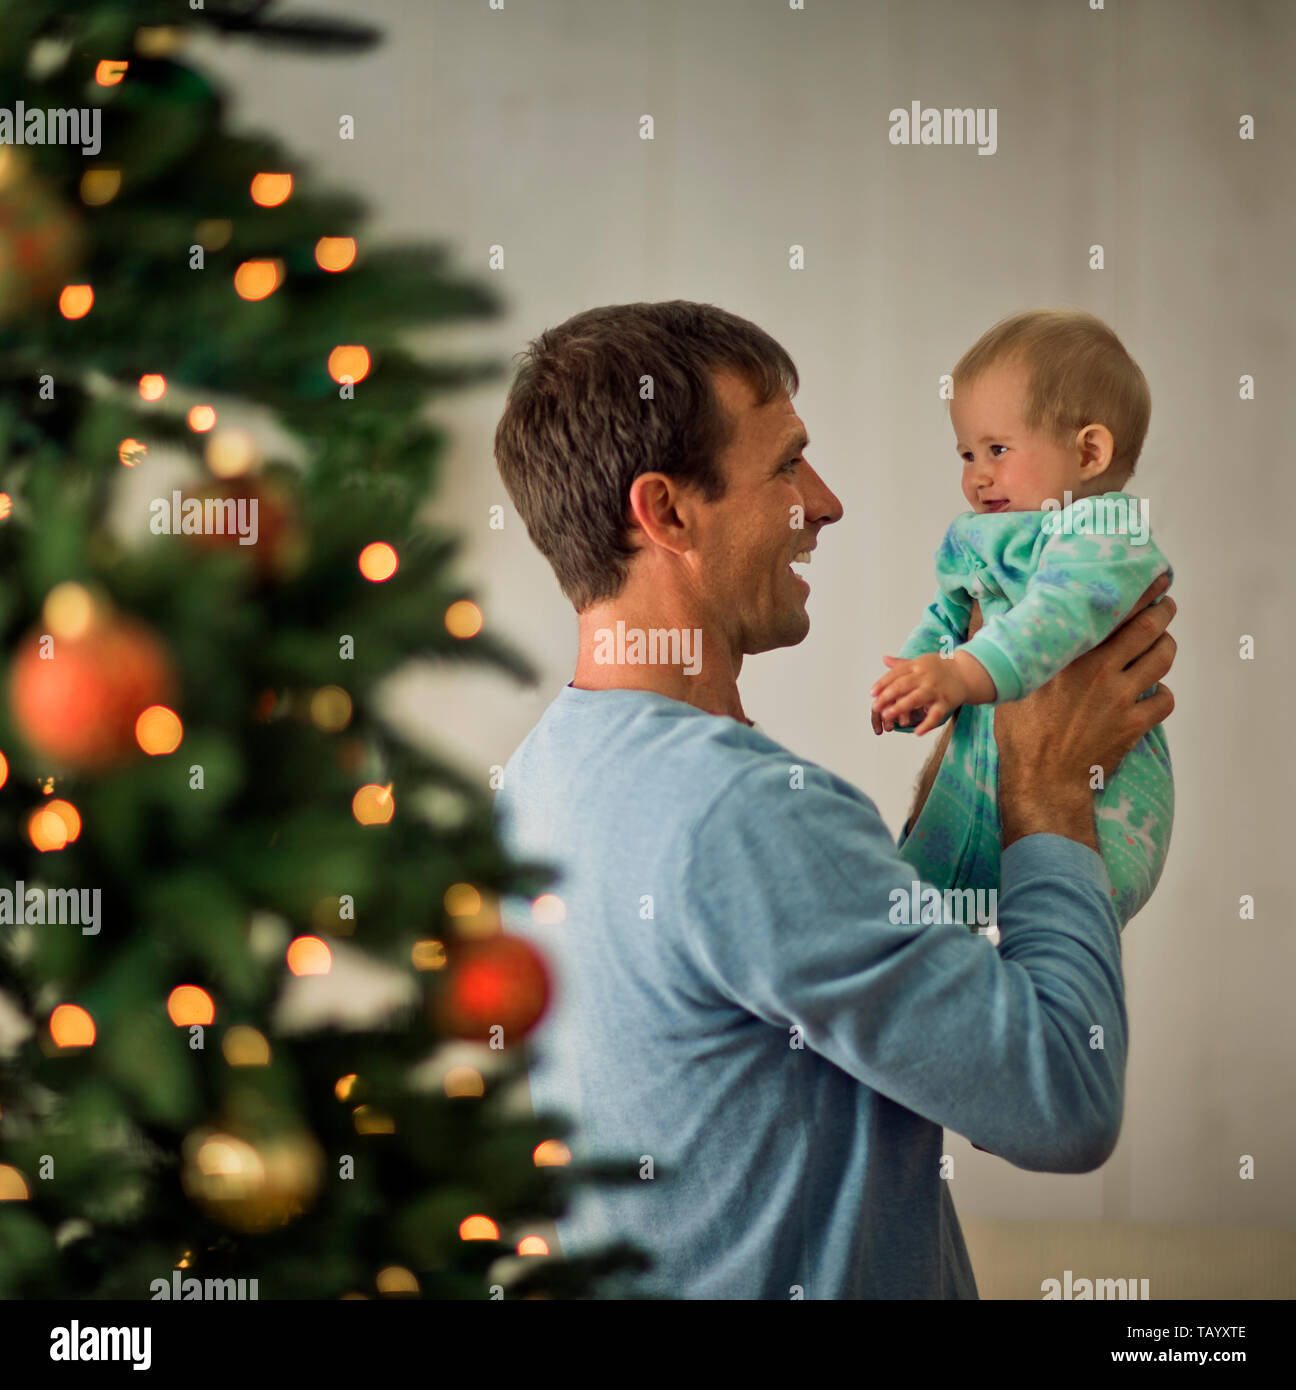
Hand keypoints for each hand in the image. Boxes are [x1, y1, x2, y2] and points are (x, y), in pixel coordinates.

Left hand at [871, 650, 993, 735]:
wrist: (968, 672)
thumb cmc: (940, 668)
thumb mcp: (921, 662)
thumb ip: (902, 664)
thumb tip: (884, 659)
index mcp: (917, 666)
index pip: (896, 674)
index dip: (883, 683)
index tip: (872, 693)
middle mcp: (925, 677)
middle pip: (903, 685)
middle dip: (887, 696)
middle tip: (875, 707)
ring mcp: (935, 689)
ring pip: (916, 699)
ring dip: (900, 708)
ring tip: (887, 716)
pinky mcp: (946, 702)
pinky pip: (935, 714)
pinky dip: (927, 724)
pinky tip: (917, 732)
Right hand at [996, 576, 1175, 849]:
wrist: (1040, 782)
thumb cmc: (1019, 734)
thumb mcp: (1008, 682)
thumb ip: (1001, 641)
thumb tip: (978, 602)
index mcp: (1069, 655)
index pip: (1111, 610)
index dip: (1136, 590)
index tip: (1149, 578)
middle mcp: (1100, 670)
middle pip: (1149, 627)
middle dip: (1163, 611)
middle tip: (1165, 605)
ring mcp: (1121, 698)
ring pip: (1162, 659)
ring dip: (1166, 647)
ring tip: (1162, 643)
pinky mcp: (1135, 725)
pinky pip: (1164, 699)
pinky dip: (1161, 693)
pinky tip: (1151, 692)